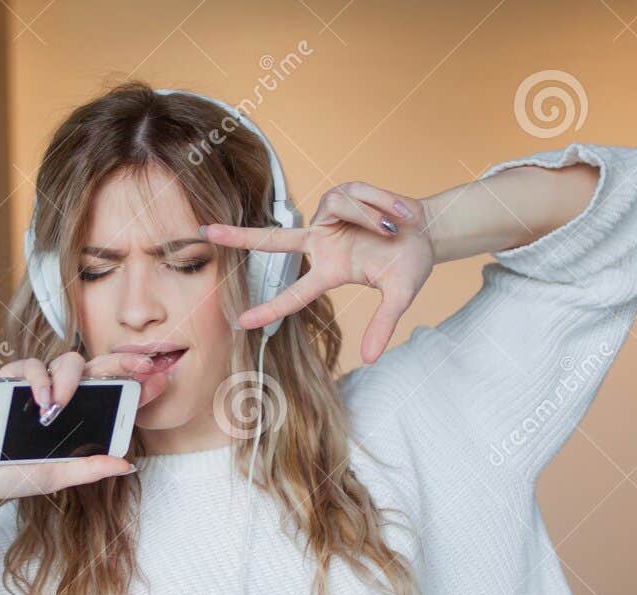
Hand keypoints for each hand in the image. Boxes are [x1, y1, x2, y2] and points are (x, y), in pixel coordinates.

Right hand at [0, 349, 156, 506]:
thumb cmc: (6, 472)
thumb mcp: (54, 476)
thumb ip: (88, 468)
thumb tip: (127, 465)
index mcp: (76, 414)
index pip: (112, 392)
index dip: (136, 385)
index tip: (161, 381)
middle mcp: (60, 394)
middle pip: (98, 368)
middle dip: (123, 363)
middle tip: (143, 367)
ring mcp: (36, 384)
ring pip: (67, 363)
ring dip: (71, 380)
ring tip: (60, 406)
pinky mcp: (10, 378)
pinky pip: (31, 367)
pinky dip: (39, 382)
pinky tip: (41, 402)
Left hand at [203, 183, 434, 363]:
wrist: (430, 230)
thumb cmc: (411, 263)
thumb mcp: (400, 295)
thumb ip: (383, 325)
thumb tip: (369, 359)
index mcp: (330, 272)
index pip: (294, 295)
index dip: (269, 309)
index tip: (241, 323)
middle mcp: (321, 244)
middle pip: (273, 241)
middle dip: (240, 237)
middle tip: (207, 232)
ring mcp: (328, 218)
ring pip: (341, 209)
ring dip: (375, 217)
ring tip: (396, 226)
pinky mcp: (340, 193)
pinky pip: (354, 196)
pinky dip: (380, 204)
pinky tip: (396, 213)